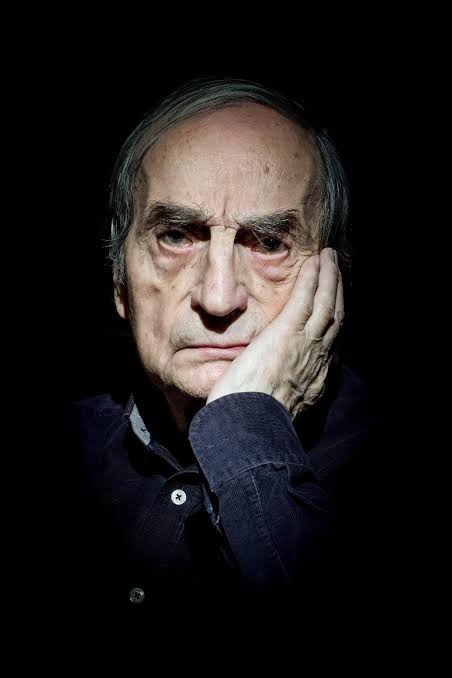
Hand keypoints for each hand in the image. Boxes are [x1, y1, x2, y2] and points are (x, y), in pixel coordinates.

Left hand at [206, 248, 343, 418]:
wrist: (249, 428)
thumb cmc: (250, 425)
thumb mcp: (271, 411)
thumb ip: (274, 396)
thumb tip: (260, 392)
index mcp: (314, 382)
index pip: (329, 346)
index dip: (332, 323)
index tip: (331, 307)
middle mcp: (318, 362)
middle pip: (335, 320)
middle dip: (337, 294)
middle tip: (336, 273)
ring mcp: (306, 345)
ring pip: (327, 305)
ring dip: (330, 279)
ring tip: (329, 259)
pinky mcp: (288, 332)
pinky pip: (306, 299)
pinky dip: (313, 279)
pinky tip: (315, 262)